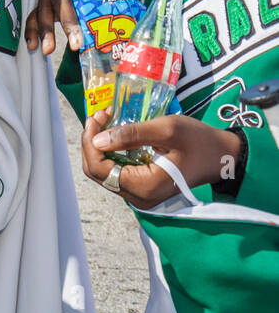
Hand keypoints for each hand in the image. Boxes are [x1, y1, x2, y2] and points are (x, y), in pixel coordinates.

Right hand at [23, 0, 128, 54]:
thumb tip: (129, 20)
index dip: (75, 9)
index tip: (82, 31)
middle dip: (64, 23)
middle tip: (75, 44)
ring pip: (42, 7)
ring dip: (44, 30)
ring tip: (48, 50)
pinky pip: (33, 13)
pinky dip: (32, 29)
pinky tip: (33, 45)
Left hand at [81, 108, 241, 209]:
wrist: (223, 156)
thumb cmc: (200, 142)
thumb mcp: (166, 130)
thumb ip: (131, 134)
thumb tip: (97, 140)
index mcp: (144, 186)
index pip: (99, 169)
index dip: (89, 142)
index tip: (96, 117)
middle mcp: (138, 196)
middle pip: (97, 171)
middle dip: (92, 142)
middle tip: (101, 116)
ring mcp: (140, 194)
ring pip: (104, 171)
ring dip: (100, 145)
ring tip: (108, 120)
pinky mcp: (142, 186)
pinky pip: (116, 170)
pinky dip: (112, 151)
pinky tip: (116, 132)